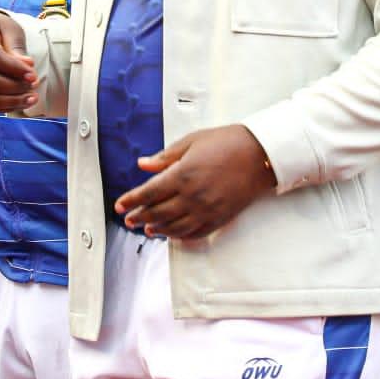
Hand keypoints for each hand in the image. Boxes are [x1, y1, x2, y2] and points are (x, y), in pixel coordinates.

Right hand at [0, 13, 37, 112]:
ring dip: (12, 101)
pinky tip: (20, 102)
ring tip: (31, 98)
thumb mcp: (9, 30)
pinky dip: (5, 107)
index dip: (15, 69)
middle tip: (33, 86)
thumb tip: (26, 64)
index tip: (32, 75)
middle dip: (15, 87)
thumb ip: (16, 46)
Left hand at [114, 125, 276, 239]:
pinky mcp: (221, 218)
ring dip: (158, 229)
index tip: (119, 205)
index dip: (131, 201)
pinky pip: (196, 233)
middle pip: (158, 212)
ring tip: (146, 229)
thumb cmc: (225, 143)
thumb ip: (164, 158)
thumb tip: (142, 164)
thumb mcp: (190, 142)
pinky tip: (172, 235)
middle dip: (140, 217)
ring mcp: (207, 210)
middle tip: (128, 219)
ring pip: (175, 227)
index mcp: (182, 175)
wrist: (260, 154)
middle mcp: (192, 196)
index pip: (148, 193)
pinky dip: (181, 236)